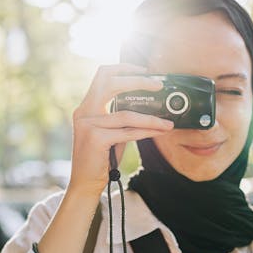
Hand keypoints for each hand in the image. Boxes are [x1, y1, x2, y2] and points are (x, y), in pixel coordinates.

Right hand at [67, 63, 172, 198]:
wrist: (85, 184)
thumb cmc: (102, 158)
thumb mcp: (111, 131)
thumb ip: (121, 116)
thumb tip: (149, 105)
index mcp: (86, 106)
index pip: (102, 75)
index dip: (123, 68)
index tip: (144, 70)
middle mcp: (83, 112)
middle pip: (110, 83)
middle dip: (137, 81)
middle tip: (158, 85)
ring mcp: (88, 125)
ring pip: (127, 114)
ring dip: (152, 118)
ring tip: (168, 123)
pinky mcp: (95, 139)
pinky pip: (128, 132)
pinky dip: (147, 131)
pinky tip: (159, 131)